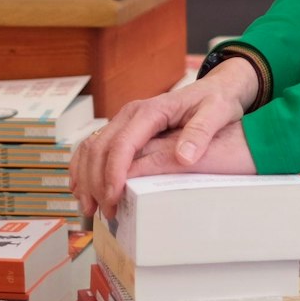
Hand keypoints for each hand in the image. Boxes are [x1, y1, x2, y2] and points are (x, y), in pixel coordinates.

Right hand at [68, 63, 257, 218]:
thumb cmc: (216, 101)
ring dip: (86, 178)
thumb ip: (201, 132)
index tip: (114, 199)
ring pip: (92, 148)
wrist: (216, 88)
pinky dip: (84, 168)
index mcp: (151, 111)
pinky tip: (82, 189)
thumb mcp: (216, 112)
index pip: (122, 144)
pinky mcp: (124, 129)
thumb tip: (183, 156)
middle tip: (103, 212)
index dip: (114, 174)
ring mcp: (124, 120)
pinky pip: (95, 146)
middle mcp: (131, 113)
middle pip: (100, 148)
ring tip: (89, 208)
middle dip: (97, 183)